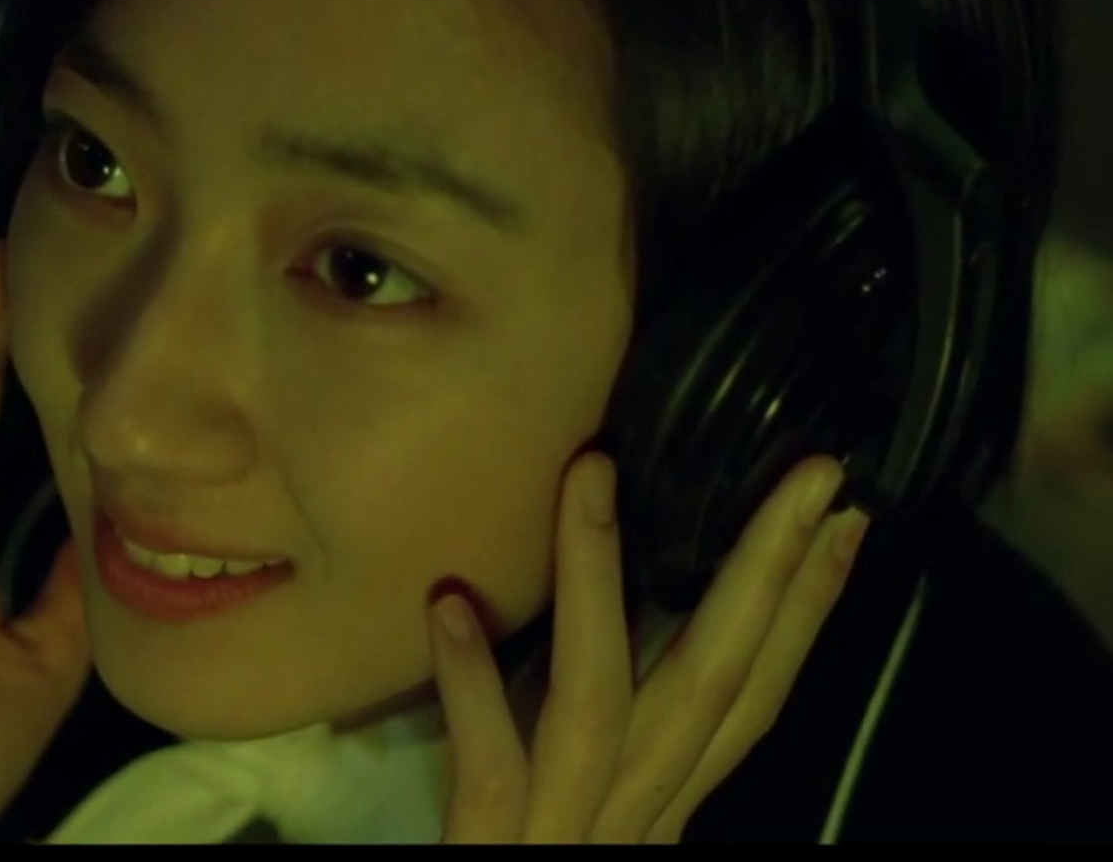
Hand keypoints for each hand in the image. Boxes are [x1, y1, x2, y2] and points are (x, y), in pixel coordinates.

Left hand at [427, 452, 869, 842]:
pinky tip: (450, 603)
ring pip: (603, 700)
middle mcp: (639, 821)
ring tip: (592, 470)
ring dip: (600, 581)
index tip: (843, 521)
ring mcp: (570, 838)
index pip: (750, 701)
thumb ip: (619, 769)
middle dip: (769, 575)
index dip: (805, 613)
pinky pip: (489, 763)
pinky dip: (472, 683)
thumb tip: (643, 677)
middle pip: (718, 686)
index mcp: (663, 811)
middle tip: (814, 473)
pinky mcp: (492, 856)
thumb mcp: (594, 831)